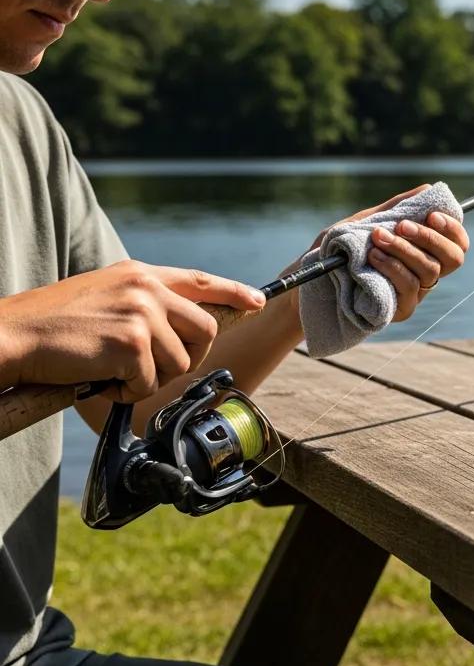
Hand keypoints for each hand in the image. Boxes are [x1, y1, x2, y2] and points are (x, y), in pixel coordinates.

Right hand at [0, 260, 265, 400]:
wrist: (12, 334)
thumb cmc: (54, 324)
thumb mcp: (105, 296)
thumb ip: (143, 303)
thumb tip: (178, 328)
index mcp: (141, 274)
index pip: (200, 281)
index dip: (233, 293)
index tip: (257, 302)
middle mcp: (146, 288)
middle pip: (205, 331)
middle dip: (188, 357)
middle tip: (153, 368)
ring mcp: (141, 313)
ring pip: (180, 363)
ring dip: (150, 378)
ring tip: (113, 369)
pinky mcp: (132, 343)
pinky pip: (151, 383)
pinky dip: (128, 391)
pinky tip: (101, 378)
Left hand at [311, 185, 469, 323]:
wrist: (309, 279)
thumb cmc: (338, 249)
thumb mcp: (366, 222)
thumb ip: (396, 208)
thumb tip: (427, 189)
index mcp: (423, 253)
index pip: (457, 244)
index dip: (452, 228)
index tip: (431, 214)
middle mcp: (424, 275)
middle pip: (453, 259)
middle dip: (430, 237)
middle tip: (402, 225)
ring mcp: (414, 295)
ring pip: (430, 271)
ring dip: (404, 249)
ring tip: (377, 237)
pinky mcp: (399, 310)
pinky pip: (409, 288)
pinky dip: (393, 267)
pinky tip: (373, 257)